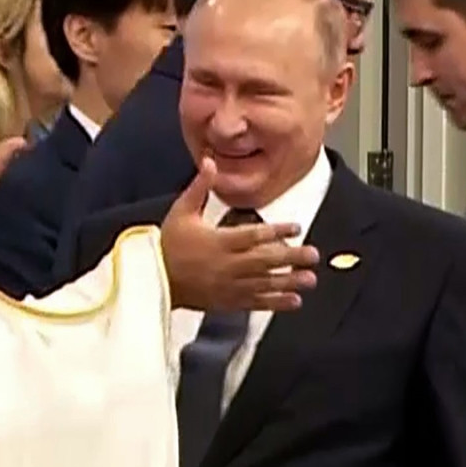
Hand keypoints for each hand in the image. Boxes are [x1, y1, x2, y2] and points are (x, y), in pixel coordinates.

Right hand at [159, 160, 317, 311]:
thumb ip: (200, 187)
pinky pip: (255, 303)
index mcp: (218, 241)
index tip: (296, 227)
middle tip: (313, 255)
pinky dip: (276, 303)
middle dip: (291, 257)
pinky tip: (294, 301)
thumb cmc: (167, 244)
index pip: (253, 235)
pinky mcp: (227, 301)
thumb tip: (211, 162)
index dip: (277, 231)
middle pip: (265, 261)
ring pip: (264, 284)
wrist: (152, 279)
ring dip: (289, 281)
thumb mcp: (181, 211)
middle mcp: (227, 265)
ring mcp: (228, 286)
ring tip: (310, 279)